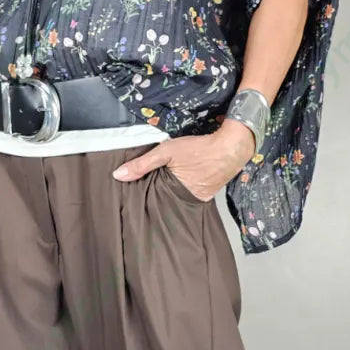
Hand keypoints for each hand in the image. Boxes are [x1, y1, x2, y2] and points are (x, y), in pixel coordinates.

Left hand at [111, 119, 255, 200]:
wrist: (232, 147)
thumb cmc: (199, 148)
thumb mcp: (166, 151)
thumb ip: (142, 164)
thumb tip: (118, 175)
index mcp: (174, 195)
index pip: (152, 201)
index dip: (143, 197)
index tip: (131, 196)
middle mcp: (187, 202)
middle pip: (165, 202)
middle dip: (156, 197)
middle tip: (141, 194)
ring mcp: (199, 199)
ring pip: (177, 199)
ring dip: (170, 194)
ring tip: (159, 188)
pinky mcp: (207, 194)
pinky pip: (190, 195)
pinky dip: (183, 190)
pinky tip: (178, 183)